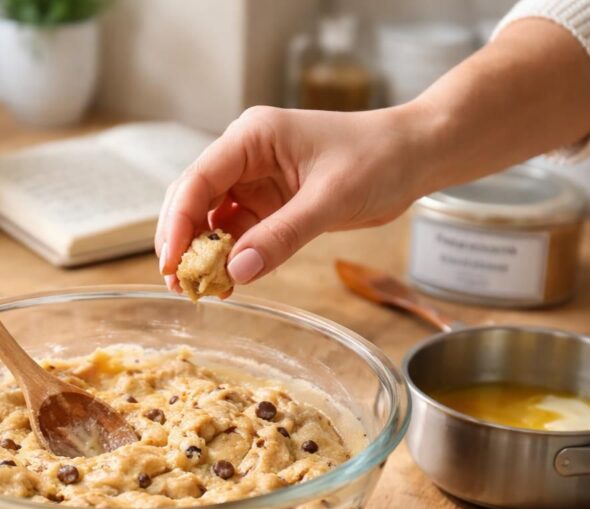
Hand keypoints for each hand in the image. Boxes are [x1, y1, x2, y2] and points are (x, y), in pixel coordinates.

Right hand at [155, 104, 433, 290]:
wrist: (416, 155)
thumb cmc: (379, 158)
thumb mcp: (331, 199)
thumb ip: (282, 236)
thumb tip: (237, 271)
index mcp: (252, 137)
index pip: (198, 180)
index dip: (179, 223)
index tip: (173, 263)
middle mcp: (245, 156)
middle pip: (193, 199)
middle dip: (182, 242)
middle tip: (179, 284)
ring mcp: (255, 180)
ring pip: (211, 220)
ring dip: (204, 254)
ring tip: (200, 291)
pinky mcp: (270, 204)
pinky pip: (238, 233)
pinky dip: (230, 258)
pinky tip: (228, 283)